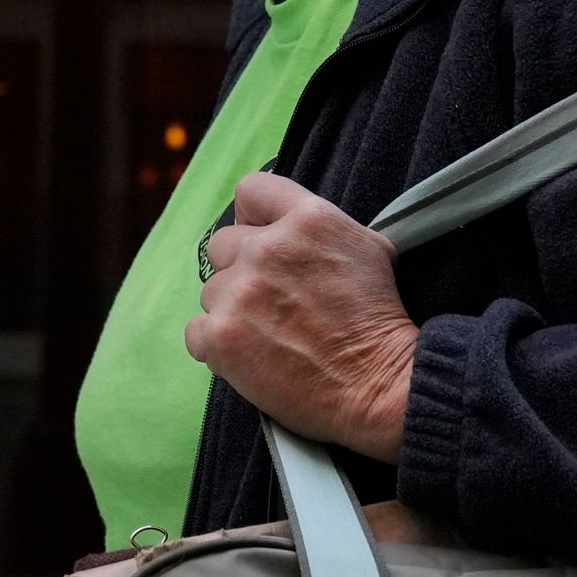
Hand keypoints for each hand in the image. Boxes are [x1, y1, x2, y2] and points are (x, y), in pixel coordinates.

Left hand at [188, 172, 419, 461]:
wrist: (380, 386)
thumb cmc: (378, 322)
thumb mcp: (368, 249)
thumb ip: (319, 227)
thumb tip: (285, 224)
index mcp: (308, 219)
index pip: (251, 190)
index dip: (253, 216)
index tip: (261, 239)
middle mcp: (267, 248)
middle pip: (221, 244)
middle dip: (241, 269)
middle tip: (271, 300)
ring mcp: (240, 293)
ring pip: (211, 291)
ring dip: (232, 310)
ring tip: (270, 335)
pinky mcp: (220, 337)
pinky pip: (196, 331)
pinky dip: (218, 346)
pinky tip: (251, 356)